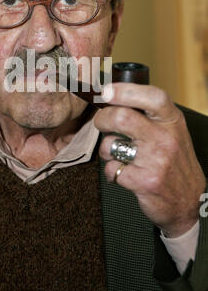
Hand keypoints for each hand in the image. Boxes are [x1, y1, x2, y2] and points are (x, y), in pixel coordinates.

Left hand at [94, 82, 206, 237]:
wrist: (189, 200)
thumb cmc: (174, 161)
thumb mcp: (171, 131)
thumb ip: (149, 115)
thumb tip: (114, 96)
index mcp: (172, 121)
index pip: (152, 97)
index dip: (125, 91)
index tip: (107, 91)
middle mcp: (165, 138)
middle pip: (122, 117)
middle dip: (102, 118)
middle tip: (101, 122)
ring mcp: (156, 160)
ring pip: (110, 144)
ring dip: (106, 149)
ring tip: (117, 154)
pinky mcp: (145, 181)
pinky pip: (111, 168)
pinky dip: (111, 171)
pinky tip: (123, 173)